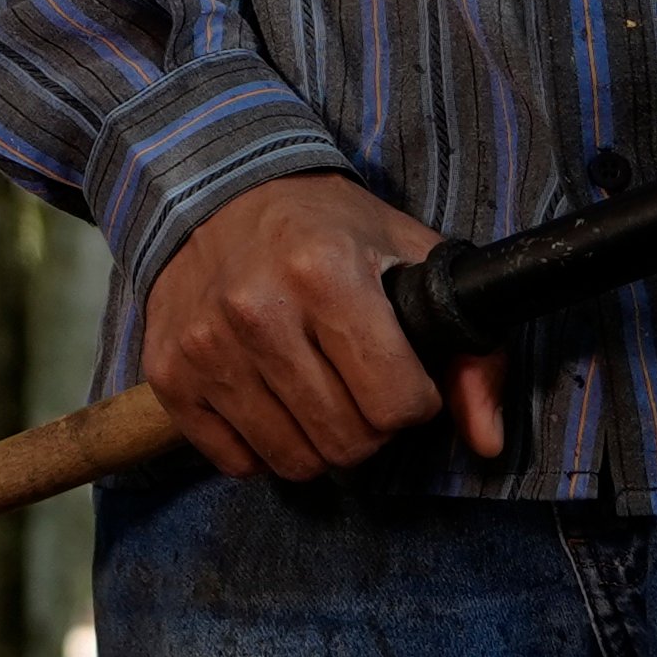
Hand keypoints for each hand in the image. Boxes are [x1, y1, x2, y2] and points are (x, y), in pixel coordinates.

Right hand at [139, 173, 507, 482]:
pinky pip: (237, 463)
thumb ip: (468, 350)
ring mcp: (207, 346)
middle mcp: (257, 311)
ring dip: (318, 441)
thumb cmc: (327, 229)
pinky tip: (268, 398)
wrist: (217, 193)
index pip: (397, 404)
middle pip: (348, 443)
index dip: (413, 398)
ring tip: (316, 391)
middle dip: (369, 427)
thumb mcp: (411, 260)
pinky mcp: (169, 374)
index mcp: (325, 274)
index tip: (400, 370)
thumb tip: (488, 442)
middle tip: (358, 384)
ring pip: (294, 462)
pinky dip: (262, 446)